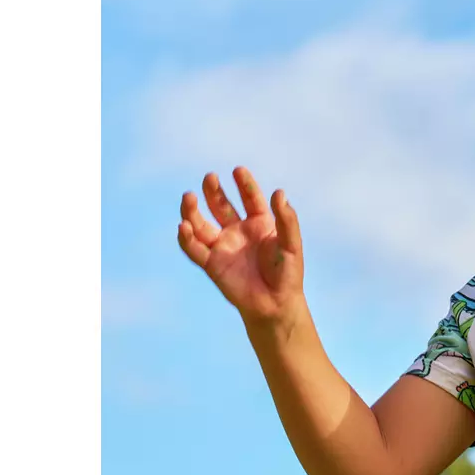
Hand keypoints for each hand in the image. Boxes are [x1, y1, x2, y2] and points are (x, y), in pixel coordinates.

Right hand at [177, 167, 306, 330]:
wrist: (276, 304)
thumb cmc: (288, 274)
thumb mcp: (291, 244)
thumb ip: (287, 219)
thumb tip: (279, 192)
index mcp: (259, 223)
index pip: (250, 198)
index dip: (244, 184)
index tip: (238, 170)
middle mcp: (238, 231)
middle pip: (221, 206)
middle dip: (214, 191)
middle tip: (210, 177)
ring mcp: (223, 246)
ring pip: (202, 224)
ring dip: (193, 211)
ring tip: (188, 197)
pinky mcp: (212, 264)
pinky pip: (195, 249)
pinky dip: (186, 238)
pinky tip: (183, 226)